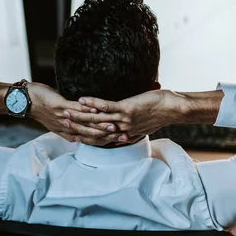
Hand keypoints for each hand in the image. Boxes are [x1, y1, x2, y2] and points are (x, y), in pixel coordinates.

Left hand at [27, 83, 125, 144]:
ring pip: (85, 124)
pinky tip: (97, 109)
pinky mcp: (59, 107)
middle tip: (125, 136)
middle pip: (91, 134)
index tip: (122, 141)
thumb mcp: (60, 119)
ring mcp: (63, 118)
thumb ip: (74, 122)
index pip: (91, 139)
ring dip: (100, 125)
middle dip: (108, 136)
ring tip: (115, 125)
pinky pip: (75, 110)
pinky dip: (86, 110)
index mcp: (68, 132)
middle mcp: (67, 128)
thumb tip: (87, 122)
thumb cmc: (43, 107)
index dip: (107, 141)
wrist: (25, 101)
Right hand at [63, 89, 184, 143]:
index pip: (101, 137)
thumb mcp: (144, 122)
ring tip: (66, 109)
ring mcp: (124, 120)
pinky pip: (107, 107)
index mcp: (124, 133)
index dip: (86, 135)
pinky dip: (94, 103)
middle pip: (95, 130)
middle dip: (77, 125)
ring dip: (80, 114)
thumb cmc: (161, 113)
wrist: (174, 109)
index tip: (72, 132)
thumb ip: (133, 124)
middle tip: (62, 120)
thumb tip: (127, 124)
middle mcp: (122, 129)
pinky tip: (82, 98)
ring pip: (97, 119)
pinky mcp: (127, 109)